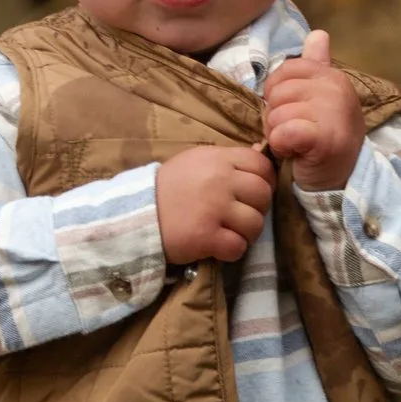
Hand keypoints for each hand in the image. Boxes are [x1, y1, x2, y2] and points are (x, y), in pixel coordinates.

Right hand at [156, 145, 272, 263]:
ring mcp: (214, 208)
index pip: (261, 165)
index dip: (263, 181)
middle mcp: (220, 181)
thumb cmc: (170, 187)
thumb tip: (263, 152)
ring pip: (255, 224)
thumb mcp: (197, 161)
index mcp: (219, 159)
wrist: (137, 213)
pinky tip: (217, 245)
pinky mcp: (205, 236)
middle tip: (239, 216)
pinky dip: (231, 250)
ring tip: (228, 232)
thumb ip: (229, 160)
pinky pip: (238, 247)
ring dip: (245, 233)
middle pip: (263, 195)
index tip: (250, 194)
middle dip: (256, 209)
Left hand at [262, 30, 365, 191]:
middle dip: (276, 117)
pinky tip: (297, 153)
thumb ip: (317, 65)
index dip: (277, 95)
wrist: (342, 182)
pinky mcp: (325, 137)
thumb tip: (318, 33)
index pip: (284, 71)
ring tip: (297, 144)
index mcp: (332, 76)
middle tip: (296, 133)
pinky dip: (282, 147)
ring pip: (276, 114)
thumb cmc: (325, 139)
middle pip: (277, 93)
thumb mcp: (321, 99)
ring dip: (278, 134)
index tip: (294, 113)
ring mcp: (333, 111)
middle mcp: (336, 88)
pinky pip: (283, 132)